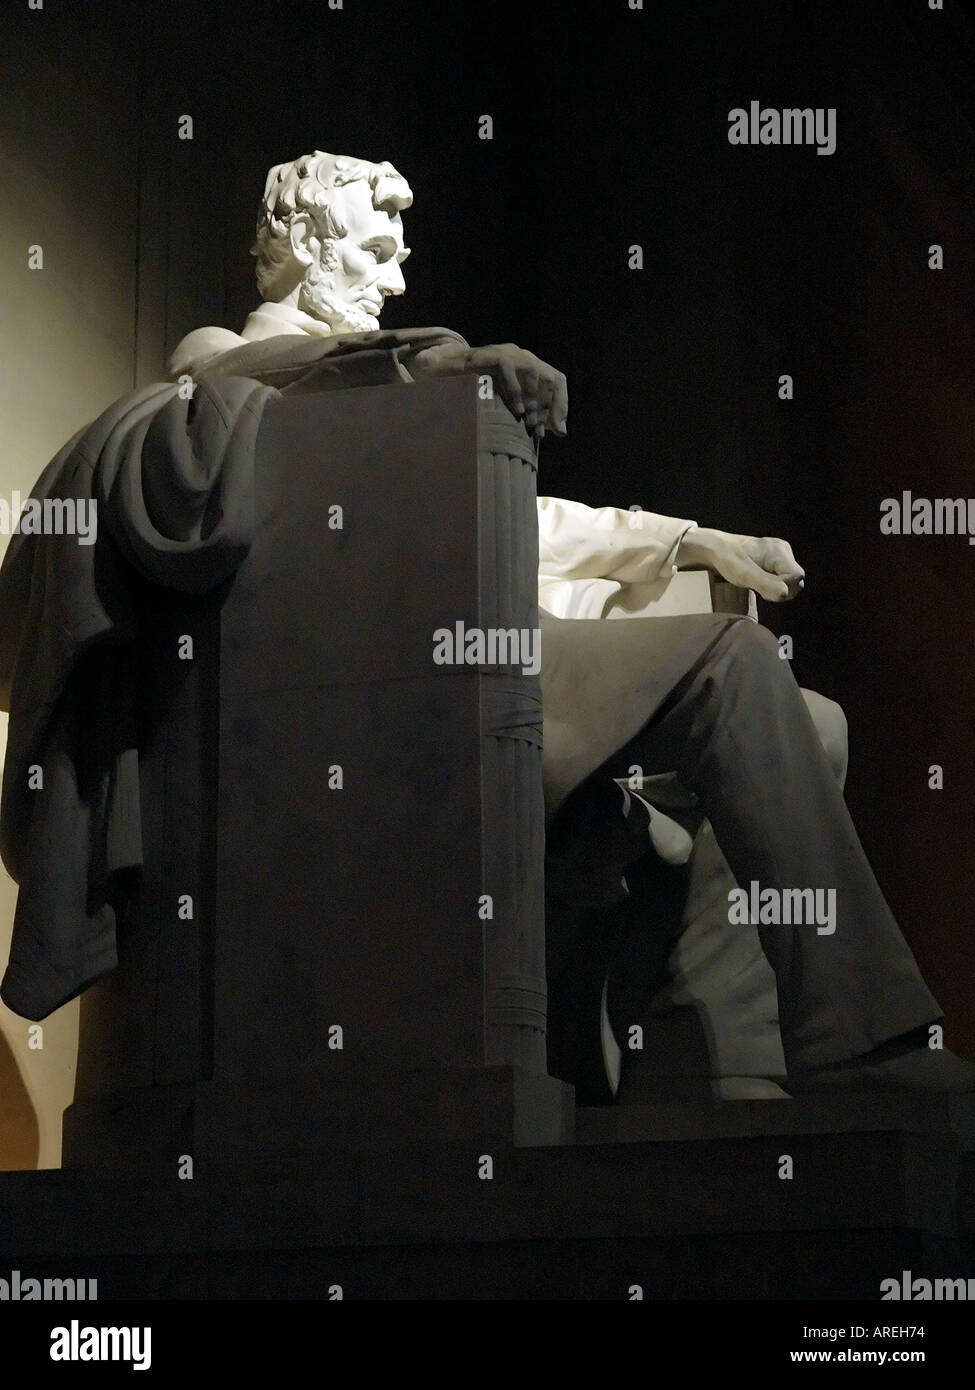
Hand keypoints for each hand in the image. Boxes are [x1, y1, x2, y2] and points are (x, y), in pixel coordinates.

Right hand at [409, 342, 567, 436]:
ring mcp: (506, 352)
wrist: (443, 371)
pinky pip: (508, 368)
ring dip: (534, 399)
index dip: (561, 404)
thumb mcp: (506, 404)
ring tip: (528, 422)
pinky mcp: (490, 353)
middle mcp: (522, 356)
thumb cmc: (475, 390)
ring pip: (533, 370)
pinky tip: (515, 409)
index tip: (558, 429)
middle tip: (539, 430)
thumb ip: (533, 415)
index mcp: (528, 367)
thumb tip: (561, 431)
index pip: (556, 380)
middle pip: (550, 376)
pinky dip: (514, 390)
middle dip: (548, 406)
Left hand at [677, 527, 804, 601]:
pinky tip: (759, 581)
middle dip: (779, 589)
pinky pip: (783, 580)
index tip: (761, 586)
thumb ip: (765, 584)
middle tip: (757, 586)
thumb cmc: (727, 559)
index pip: (796, 577)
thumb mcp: (744, 574)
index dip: (781, 587)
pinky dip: (772, 586)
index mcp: (779, 550)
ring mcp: (781, 556)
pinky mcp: (776, 562)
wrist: (716, 549)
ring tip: (757, 583)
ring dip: (776, 589)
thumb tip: (784, 594)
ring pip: (790, 583)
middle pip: (796, 581)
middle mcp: (784, 551)